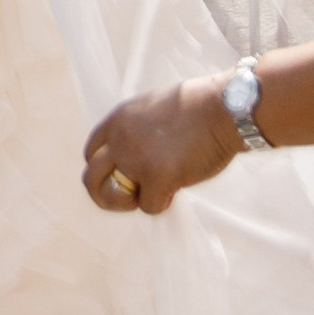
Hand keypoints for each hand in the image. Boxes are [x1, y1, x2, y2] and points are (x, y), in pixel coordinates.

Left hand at [82, 79, 238, 217]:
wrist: (222, 108)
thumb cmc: (198, 108)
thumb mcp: (153, 108)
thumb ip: (135, 132)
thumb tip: (132, 161)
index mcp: (118, 119)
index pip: (91, 152)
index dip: (103, 170)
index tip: (121, 177)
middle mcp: (120, 139)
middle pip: (91, 178)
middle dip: (106, 195)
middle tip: (128, 199)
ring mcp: (136, 159)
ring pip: (113, 196)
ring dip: (132, 202)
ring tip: (156, 192)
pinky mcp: (157, 177)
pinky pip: (149, 206)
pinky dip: (163, 203)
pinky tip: (178, 186)